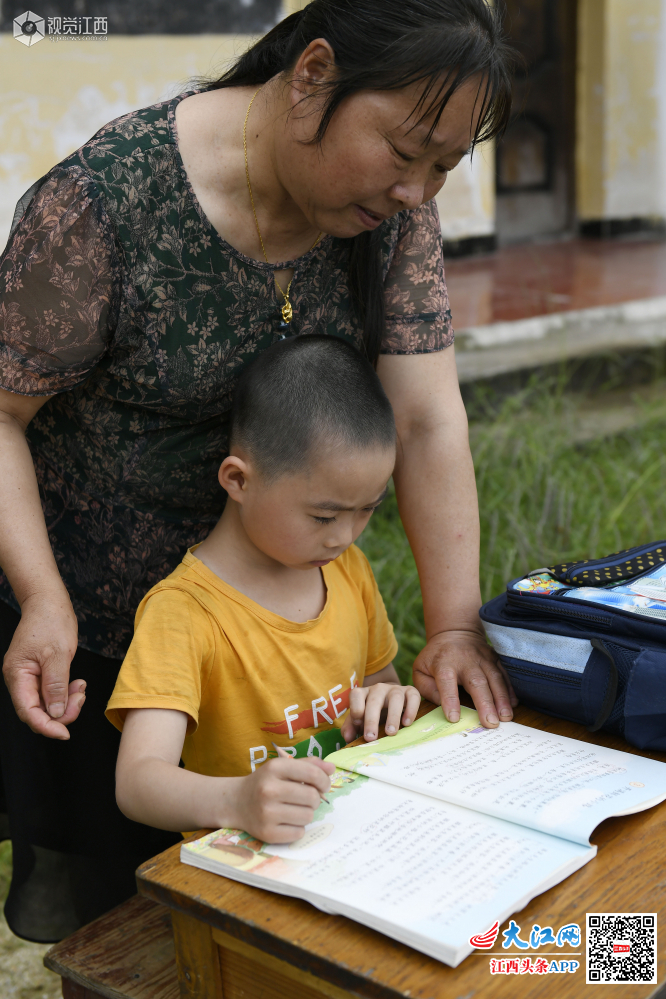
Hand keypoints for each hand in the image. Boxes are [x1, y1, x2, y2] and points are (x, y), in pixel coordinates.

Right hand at [2, 591, 84, 739]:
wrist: (49, 601)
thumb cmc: (51, 621)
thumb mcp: (57, 653)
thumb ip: (56, 685)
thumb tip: (56, 713)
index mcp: (17, 674)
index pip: (28, 711)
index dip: (46, 726)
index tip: (65, 733)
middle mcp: (19, 678)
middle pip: (37, 711)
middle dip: (61, 712)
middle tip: (81, 699)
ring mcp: (29, 676)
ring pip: (46, 704)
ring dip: (66, 702)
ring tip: (82, 688)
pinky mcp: (40, 673)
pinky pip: (51, 692)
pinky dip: (66, 693)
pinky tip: (77, 684)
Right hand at [234, 756, 334, 843]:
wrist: (236, 802)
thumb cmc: (265, 782)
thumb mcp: (283, 767)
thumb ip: (308, 765)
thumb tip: (331, 769)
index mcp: (275, 768)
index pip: (312, 774)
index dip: (324, 780)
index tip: (324, 785)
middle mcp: (269, 790)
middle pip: (312, 797)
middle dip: (315, 798)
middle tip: (306, 798)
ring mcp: (266, 813)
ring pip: (308, 816)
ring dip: (306, 813)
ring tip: (294, 809)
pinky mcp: (267, 833)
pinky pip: (299, 833)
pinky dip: (298, 828)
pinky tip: (287, 821)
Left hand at [341, 682, 420, 742]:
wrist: (394, 702)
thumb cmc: (374, 713)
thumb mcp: (361, 719)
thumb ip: (351, 727)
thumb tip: (348, 738)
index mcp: (364, 694)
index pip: (356, 694)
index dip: (356, 708)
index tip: (358, 724)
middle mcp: (378, 689)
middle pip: (374, 700)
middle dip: (371, 719)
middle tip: (371, 738)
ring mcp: (395, 689)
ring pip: (395, 698)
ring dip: (392, 716)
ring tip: (391, 733)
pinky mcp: (410, 691)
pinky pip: (413, 697)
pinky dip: (411, 709)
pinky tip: (407, 723)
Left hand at [412, 629, 517, 727]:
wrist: (454, 633)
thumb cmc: (435, 657)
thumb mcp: (420, 669)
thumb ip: (427, 688)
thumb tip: (441, 705)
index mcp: (443, 662)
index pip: (446, 681)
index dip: (450, 700)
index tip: (454, 718)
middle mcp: (465, 660)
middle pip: (476, 681)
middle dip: (485, 703)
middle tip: (490, 723)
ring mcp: (482, 658)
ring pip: (494, 678)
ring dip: (501, 699)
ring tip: (505, 717)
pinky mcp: (494, 659)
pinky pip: (504, 675)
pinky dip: (509, 690)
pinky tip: (513, 705)